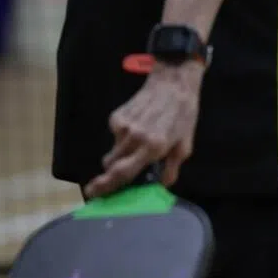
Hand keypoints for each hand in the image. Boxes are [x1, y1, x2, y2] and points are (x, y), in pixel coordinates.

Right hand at [83, 63, 202, 198]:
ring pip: (114, 151)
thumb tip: (160, 186)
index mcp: (152, 148)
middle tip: (124, 170)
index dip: (106, 185)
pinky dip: (124, 138)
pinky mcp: (116, 116)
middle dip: (114, 172)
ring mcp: (122, 126)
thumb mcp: (185, 146)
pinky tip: (139, 127)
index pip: (123, 172)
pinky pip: (115, 136)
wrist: (172, 83)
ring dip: (123, 154)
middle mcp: (134, 138)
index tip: (93, 194)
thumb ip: (171, 169)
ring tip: (142, 141)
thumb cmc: (183, 116)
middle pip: (112, 165)